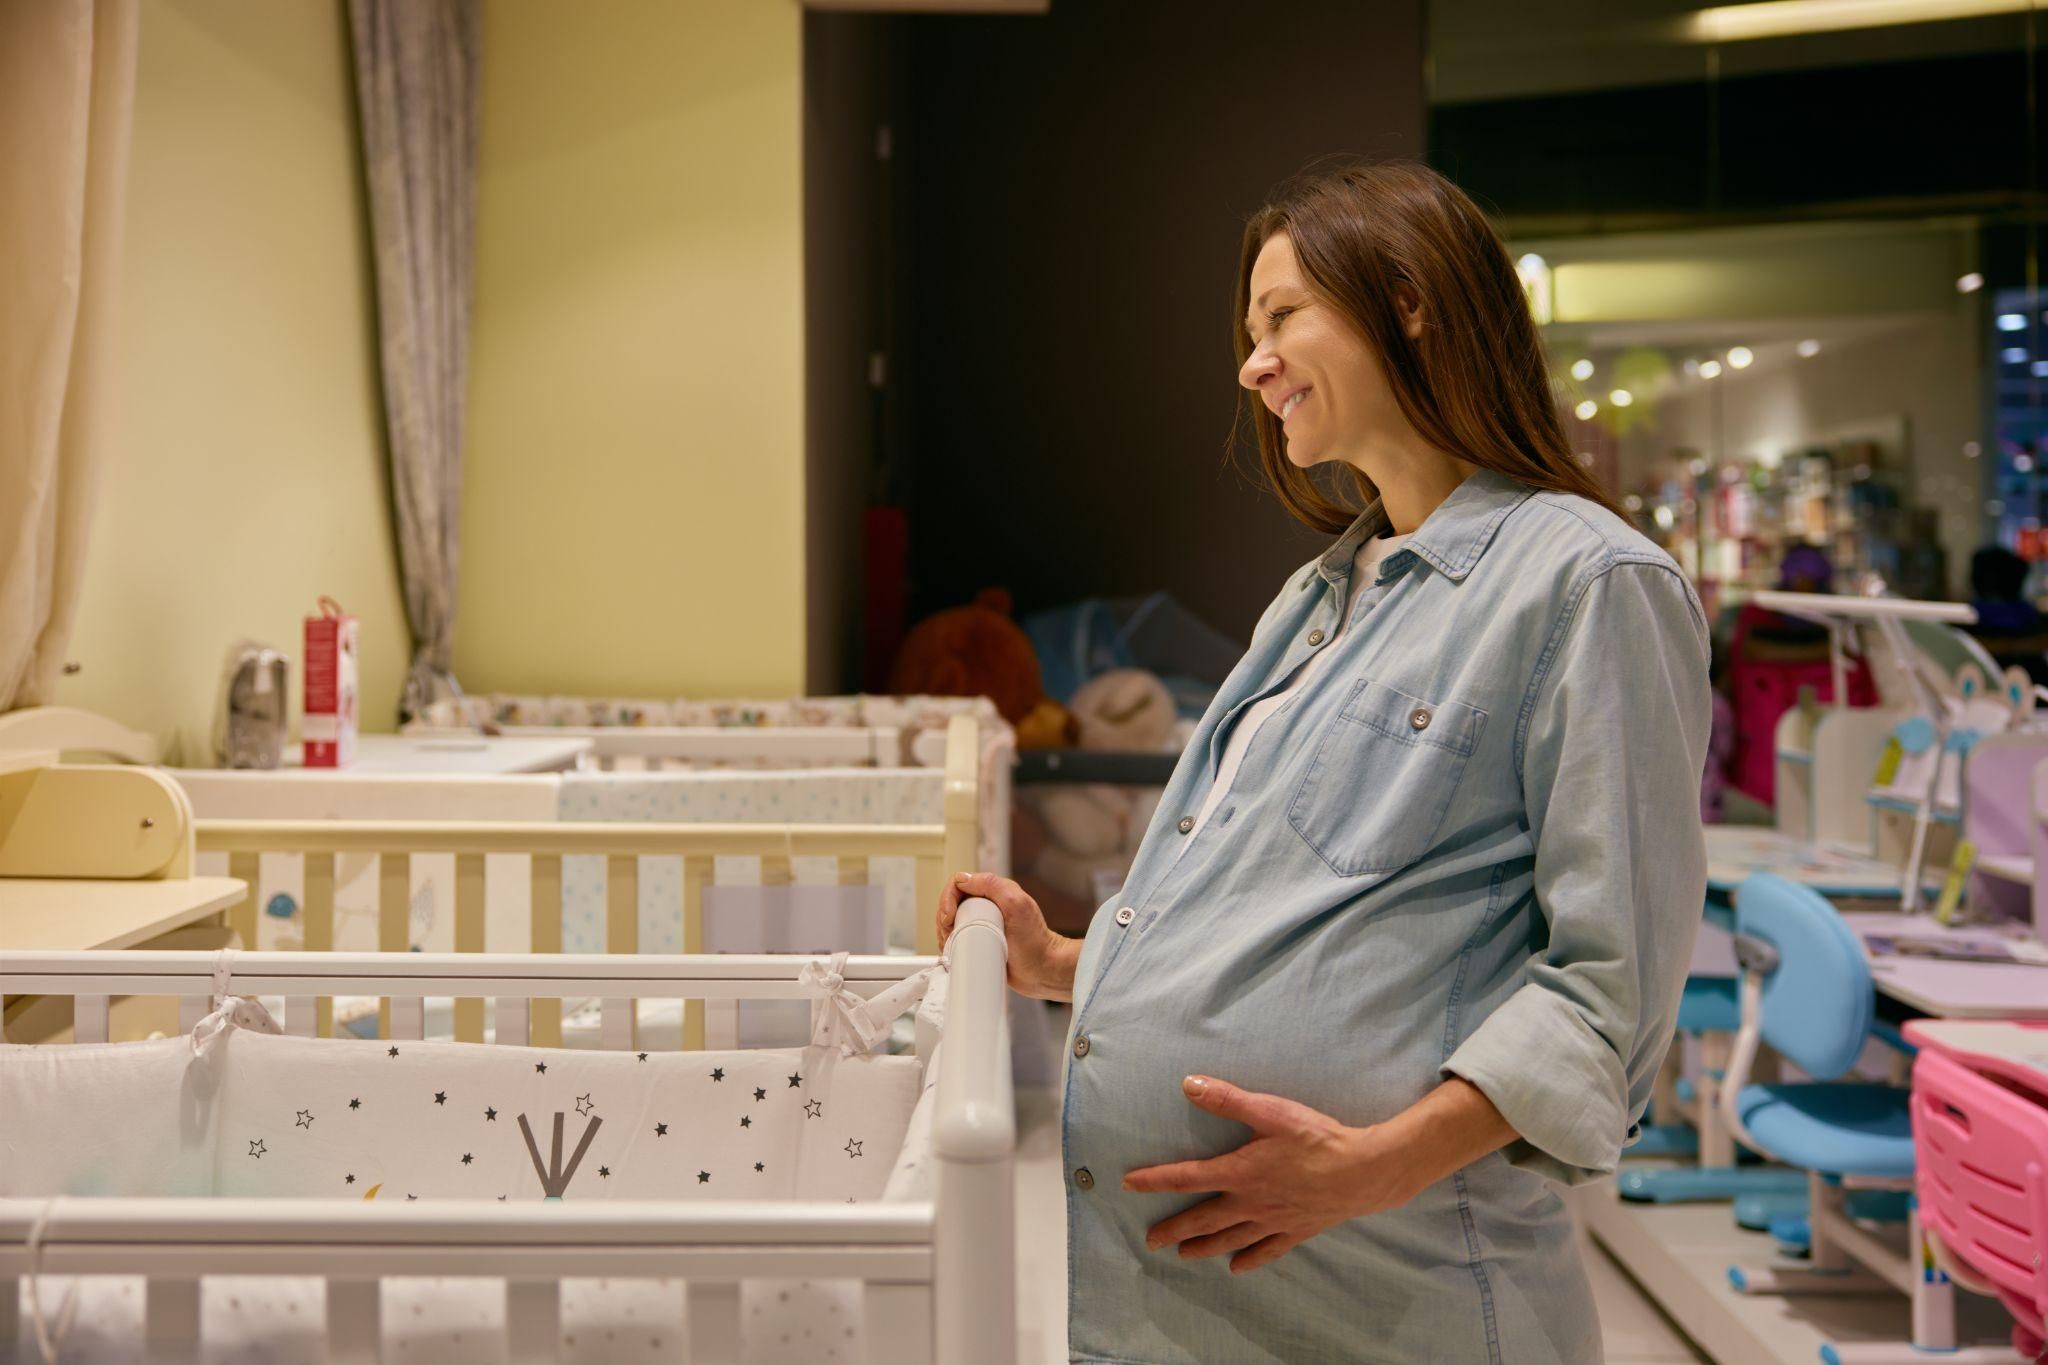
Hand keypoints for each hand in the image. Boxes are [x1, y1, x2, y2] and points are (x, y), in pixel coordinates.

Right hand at [937, 871, 1078, 1000]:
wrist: (1043, 970)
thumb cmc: (1035, 943)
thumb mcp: (1017, 906)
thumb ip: (993, 885)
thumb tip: (964, 879)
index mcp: (995, 892)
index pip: (959, 884)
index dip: (947, 899)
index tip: (949, 918)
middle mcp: (988, 906)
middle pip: (952, 903)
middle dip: (943, 918)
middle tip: (949, 934)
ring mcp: (982, 924)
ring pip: (952, 922)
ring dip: (945, 932)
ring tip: (951, 944)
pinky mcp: (980, 942)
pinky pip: (957, 938)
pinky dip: (950, 944)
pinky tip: (953, 951)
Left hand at [1122, 1076, 1425, 1273]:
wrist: (1361, 1172)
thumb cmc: (1316, 1139)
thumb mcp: (1270, 1112)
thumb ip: (1227, 1099)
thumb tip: (1188, 1084)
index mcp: (1239, 1173)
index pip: (1187, 1177)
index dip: (1156, 1180)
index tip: (1129, 1184)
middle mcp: (1250, 1203)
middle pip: (1204, 1219)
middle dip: (1175, 1229)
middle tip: (1151, 1241)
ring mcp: (1273, 1221)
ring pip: (1230, 1239)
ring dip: (1204, 1247)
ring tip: (1184, 1255)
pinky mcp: (1296, 1231)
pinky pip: (1267, 1250)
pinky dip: (1250, 1259)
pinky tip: (1237, 1267)